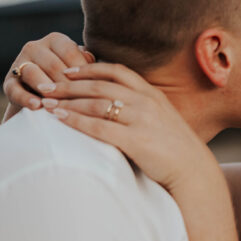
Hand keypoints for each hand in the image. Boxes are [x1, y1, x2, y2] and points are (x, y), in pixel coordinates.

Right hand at [2, 33, 94, 120]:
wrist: (44, 103)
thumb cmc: (71, 85)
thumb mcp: (81, 72)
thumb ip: (89, 65)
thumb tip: (95, 61)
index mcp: (56, 40)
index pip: (70, 52)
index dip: (82, 71)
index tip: (94, 88)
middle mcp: (35, 47)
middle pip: (52, 64)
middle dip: (66, 85)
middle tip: (79, 102)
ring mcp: (19, 63)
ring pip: (32, 73)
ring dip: (45, 89)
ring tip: (56, 104)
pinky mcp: (8, 82)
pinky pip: (15, 89)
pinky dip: (26, 98)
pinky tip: (37, 106)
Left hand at [39, 62, 215, 194]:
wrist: (194, 172)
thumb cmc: (175, 150)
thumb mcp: (162, 120)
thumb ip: (142, 109)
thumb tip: (118, 107)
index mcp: (151, 94)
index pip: (116, 70)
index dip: (89, 68)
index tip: (68, 70)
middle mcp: (145, 102)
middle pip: (99, 85)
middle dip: (69, 84)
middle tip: (46, 85)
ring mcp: (140, 120)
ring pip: (96, 103)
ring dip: (67, 100)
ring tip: (46, 102)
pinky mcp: (135, 140)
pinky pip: (98, 126)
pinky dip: (75, 120)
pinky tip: (59, 118)